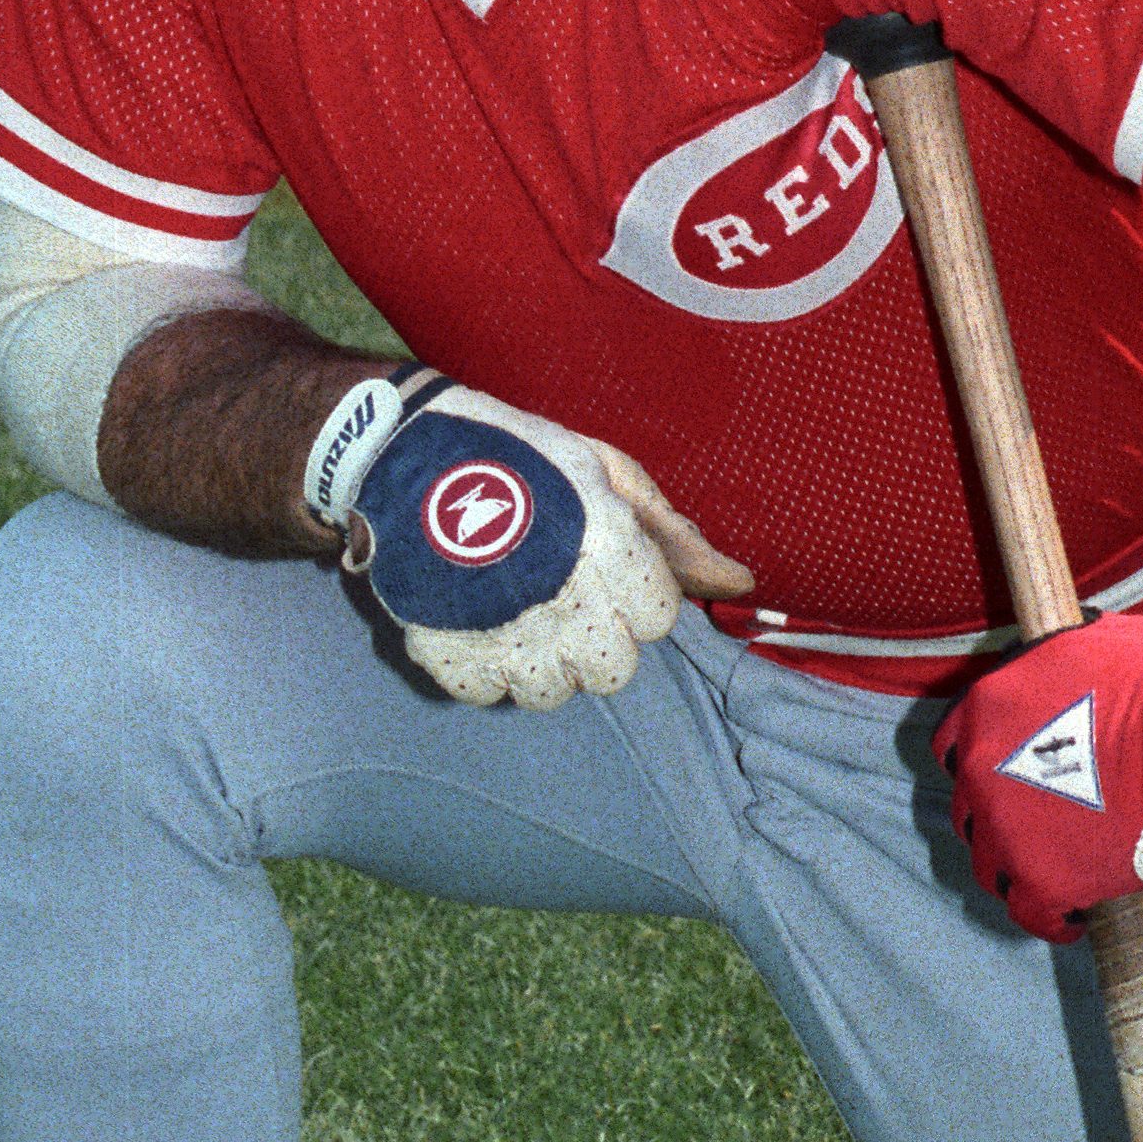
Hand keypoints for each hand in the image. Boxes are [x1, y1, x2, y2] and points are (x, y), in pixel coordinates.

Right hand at [314, 374, 749, 711]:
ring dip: (543, 662)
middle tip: (568, 601)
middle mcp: (561, 597)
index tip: (609, 573)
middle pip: (615, 671)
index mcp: (606, 545)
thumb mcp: (603, 470)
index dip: (639, 598)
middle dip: (599, 640)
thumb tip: (741, 583)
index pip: (659, 620)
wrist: (401, 447)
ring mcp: (499, 628)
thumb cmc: (518, 454)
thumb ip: (671, 535)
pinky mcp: (442, 647)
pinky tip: (479, 624)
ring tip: (522, 615)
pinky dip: (485, 668)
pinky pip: (485, 694)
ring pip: (551, 693)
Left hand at [929, 613, 1142, 942]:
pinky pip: (1031, 913)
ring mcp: (1007, 831)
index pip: (951, 751)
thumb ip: (1051, 663)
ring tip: (1053, 870)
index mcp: (982, 712)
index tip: (1007, 778)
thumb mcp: (1084, 642)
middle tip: (1037, 824)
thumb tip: (1058, 664)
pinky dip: (1050, 917)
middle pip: (969, 811)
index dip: (983, 767)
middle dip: (997, 817)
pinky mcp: (1044, 880)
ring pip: (989, 866)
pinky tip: (1073, 916)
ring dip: (1016, 868)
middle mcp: (979, 774)